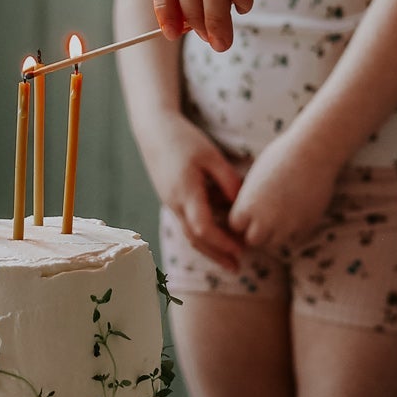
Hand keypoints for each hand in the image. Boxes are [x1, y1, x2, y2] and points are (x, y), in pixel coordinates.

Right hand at [138, 117, 245, 270]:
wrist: (153, 129)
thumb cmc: (184, 139)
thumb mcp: (211, 156)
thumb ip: (228, 181)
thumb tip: (243, 206)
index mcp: (185, 192)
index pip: (203, 229)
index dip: (223, 242)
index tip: (242, 249)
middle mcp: (175, 202)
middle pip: (195, 239)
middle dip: (217, 255)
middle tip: (238, 267)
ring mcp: (170, 202)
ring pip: (189, 233)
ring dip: (210, 248)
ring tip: (231, 258)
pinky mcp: (170, 198)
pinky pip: (186, 222)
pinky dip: (202, 234)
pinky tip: (218, 235)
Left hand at [228, 137, 340, 251]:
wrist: (313, 153)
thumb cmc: (281, 156)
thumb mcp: (255, 176)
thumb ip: (249, 198)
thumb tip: (245, 210)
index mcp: (247, 205)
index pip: (236, 226)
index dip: (242, 219)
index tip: (248, 211)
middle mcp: (265, 220)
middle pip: (253, 240)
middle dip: (256, 231)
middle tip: (262, 219)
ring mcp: (287, 226)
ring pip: (274, 243)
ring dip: (274, 233)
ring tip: (278, 216)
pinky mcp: (306, 226)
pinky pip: (295, 238)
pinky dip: (293, 230)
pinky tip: (295, 213)